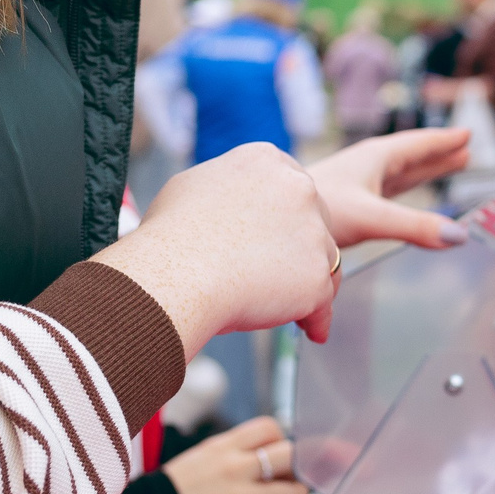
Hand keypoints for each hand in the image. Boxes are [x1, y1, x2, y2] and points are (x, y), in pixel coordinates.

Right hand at [89, 142, 339, 350]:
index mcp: (267, 161)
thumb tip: (224, 198)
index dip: (284, 215)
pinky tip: (312, 332)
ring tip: (293, 304)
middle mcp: (298, 188)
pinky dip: (316, 318)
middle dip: (302, 245)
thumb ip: (223, 187)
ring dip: (310, 281)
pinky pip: (324, 303)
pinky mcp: (316, 276)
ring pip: (325, 260)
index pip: (292, 185)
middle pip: (316, 219)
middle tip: (283, 272)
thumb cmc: (169, 235)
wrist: (174, 275)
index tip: (276, 236)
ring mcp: (313, 232)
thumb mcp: (190, 188)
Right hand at [162, 416, 307, 493]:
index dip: (283, 443)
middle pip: (292, 456)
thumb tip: (271, 455)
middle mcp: (235, 468)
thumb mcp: (201, 458)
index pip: (272, 427)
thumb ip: (235, 453)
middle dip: (299, 472)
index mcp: (224, 446)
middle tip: (292, 488)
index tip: (280, 461)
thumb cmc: (174, 492)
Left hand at [308, 128, 470, 248]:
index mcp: (375, 159)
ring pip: (401, 174)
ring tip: (449, 165)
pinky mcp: (348, 205)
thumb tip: (460, 236)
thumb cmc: (318, 210)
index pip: (418, 145)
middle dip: (438, 153)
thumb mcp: (373, 217)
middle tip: (464, 147)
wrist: (274, 219)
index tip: (467, 133)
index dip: (443, 141)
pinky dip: (406, 192)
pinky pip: (388, 192)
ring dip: (425, 170)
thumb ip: (416, 227)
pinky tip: (405, 198)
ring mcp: (356, 185)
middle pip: (412, 157)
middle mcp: (366, 168)